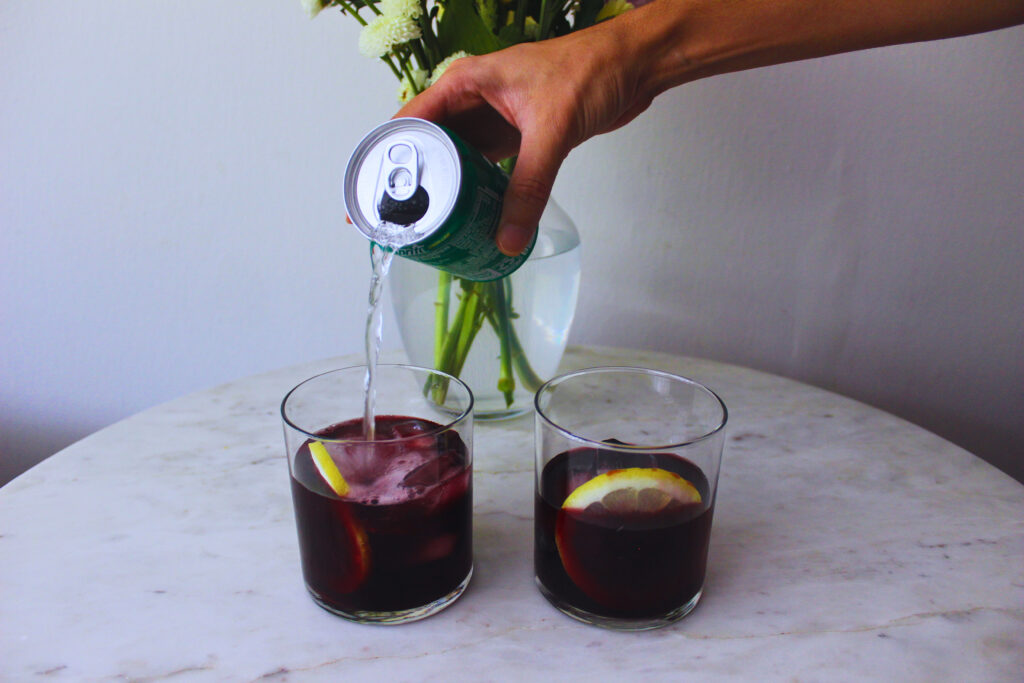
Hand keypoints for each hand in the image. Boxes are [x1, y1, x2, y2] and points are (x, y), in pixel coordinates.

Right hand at [396, 18, 656, 254]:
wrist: (634, 67)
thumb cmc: (591, 71)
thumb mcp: (551, 132)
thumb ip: (528, 187)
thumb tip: (508, 237)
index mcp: (465, 83)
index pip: (410, 122)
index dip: (387, 158)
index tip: (373, 195)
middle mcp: (473, 101)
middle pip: (429, 146)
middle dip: (415, 181)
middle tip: (401, 221)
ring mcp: (494, 120)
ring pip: (458, 160)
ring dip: (448, 190)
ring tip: (431, 225)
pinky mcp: (517, 137)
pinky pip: (487, 169)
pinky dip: (479, 191)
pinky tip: (471, 215)